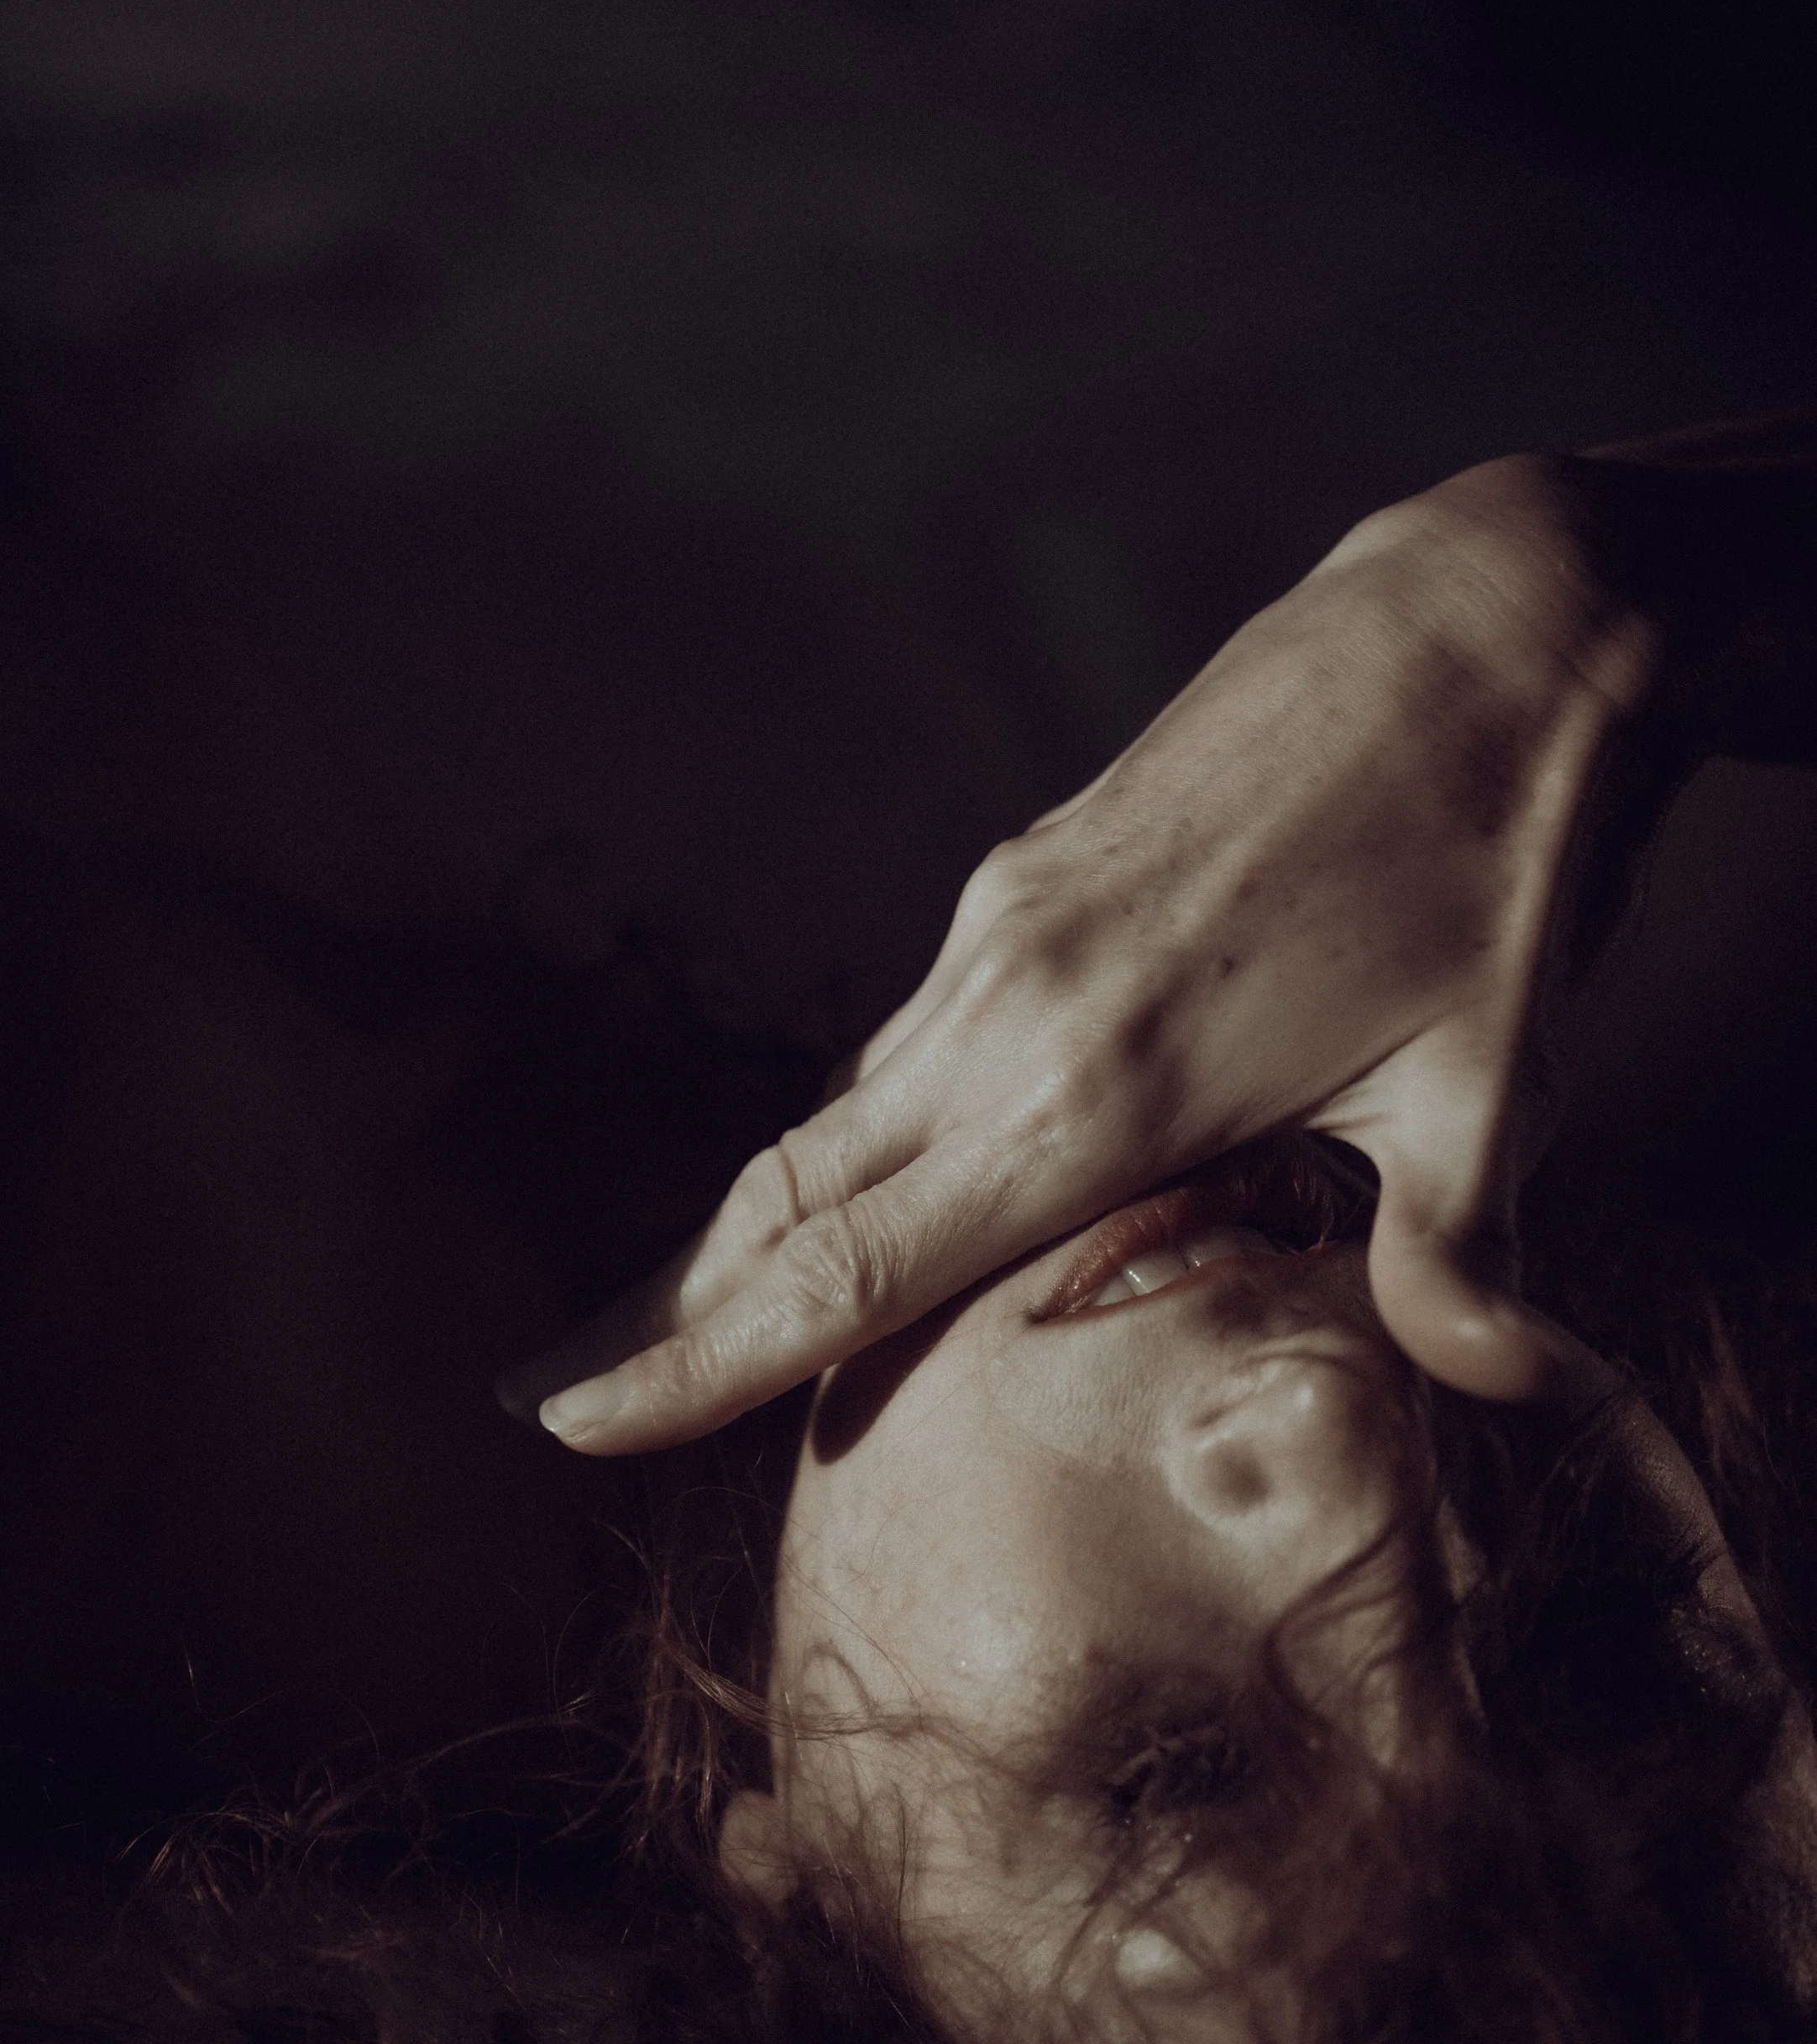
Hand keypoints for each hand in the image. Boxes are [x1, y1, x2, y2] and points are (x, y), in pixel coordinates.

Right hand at [502, 453, 1685, 1452]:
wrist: (1485, 617)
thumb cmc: (1500, 855)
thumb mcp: (1496, 1083)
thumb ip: (1457, 1259)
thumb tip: (1503, 1388)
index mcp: (1098, 1086)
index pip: (852, 1264)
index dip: (702, 1356)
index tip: (573, 1426)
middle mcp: (1009, 1004)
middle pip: (786, 1189)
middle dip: (659, 1305)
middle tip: (539, 1395)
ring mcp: (1005, 927)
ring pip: (834, 1110)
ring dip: (743, 1222)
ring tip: (668, 1310)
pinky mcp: (1029, 873)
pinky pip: (906, 1039)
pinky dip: (851, 1134)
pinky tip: (851, 1180)